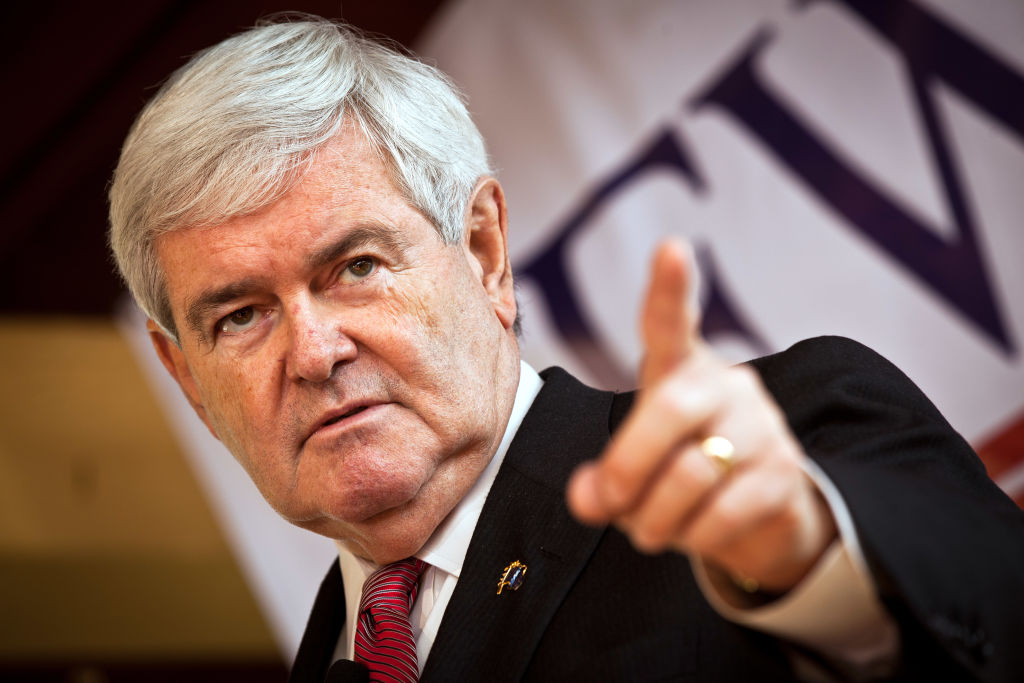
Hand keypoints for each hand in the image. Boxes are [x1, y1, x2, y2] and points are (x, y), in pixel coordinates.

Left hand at [566, 240, 835, 592]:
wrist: (759, 509)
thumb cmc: (681, 468)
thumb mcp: (635, 467)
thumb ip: (605, 479)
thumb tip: (588, 500)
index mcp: (682, 369)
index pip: (672, 323)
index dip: (671, 288)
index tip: (672, 248)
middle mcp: (728, 384)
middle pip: (669, 408)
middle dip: (626, 467)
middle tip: (604, 504)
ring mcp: (763, 426)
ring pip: (692, 474)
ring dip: (654, 519)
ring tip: (648, 529)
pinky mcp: (785, 475)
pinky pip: (723, 515)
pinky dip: (693, 539)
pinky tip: (692, 535)